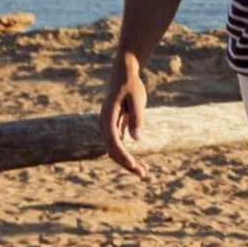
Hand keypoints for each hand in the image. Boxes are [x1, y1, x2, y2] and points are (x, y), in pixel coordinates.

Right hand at [99, 50, 148, 176]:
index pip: (113, 142)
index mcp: (107, 116)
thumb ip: (137, 118)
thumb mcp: (138, 98)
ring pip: (114, 150)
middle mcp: (103, 123)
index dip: (124, 156)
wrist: (124, 73)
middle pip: (112, 150)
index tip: (135, 166)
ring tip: (144, 172)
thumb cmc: (131, 84)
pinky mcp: (113, 127)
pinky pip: (117, 145)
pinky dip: (126, 155)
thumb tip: (136, 139)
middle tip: (143, 174)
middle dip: (126, 163)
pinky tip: (138, 163)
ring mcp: (107, 126)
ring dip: (126, 162)